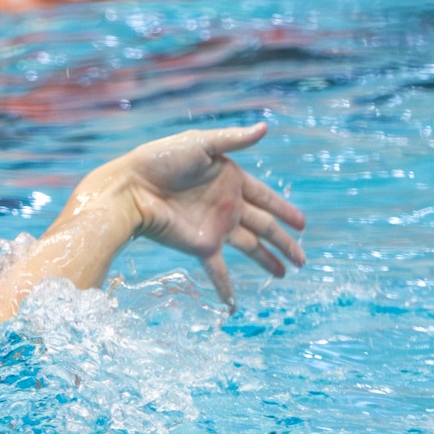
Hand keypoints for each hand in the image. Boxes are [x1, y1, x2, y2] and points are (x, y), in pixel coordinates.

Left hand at [108, 122, 307, 306]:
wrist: (130, 188)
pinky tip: (233, 305)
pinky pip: (217, 270)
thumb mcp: (200, 144)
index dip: (285, 210)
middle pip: (264, 227)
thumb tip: (264, 128)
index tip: (302, 224)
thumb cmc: (160, 160)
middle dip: (285, 242)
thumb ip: (232, 140)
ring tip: (285, 273)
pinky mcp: (199, 246)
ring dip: (267, 261)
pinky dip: (225, 288)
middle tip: (303, 259)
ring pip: (250, 248)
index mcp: (230, 180)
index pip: (266, 198)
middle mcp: (226, 206)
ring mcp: (214, 227)